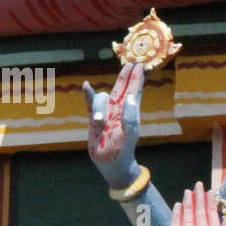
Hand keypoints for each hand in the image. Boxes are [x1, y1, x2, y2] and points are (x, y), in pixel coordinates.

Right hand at [82, 62, 143, 187]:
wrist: (112, 161)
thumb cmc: (124, 147)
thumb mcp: (130, 131)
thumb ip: (130, 113)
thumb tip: (128, 95)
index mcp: (129, 110)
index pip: (133, 90)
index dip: (136, 78)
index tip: (139, 66)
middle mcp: (118, 109)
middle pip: (121, 88)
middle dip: (125, 76)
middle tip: (130, 64)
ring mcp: (106, 112)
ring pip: (102, 97)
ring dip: (99, 106)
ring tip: (100, 122)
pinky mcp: (94, 118)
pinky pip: (90, 103)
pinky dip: (87, 94)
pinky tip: (86, 85)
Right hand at [169, 181, 225, 225]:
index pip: (211, 214)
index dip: (211, 202)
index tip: (211, 190)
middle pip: (199, 211)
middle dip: (200, 198)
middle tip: (199, 184)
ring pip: (188, 215)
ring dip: (189, 203)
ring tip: (189, 191)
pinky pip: (176, 224)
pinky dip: (178, 215)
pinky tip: (179, 204)